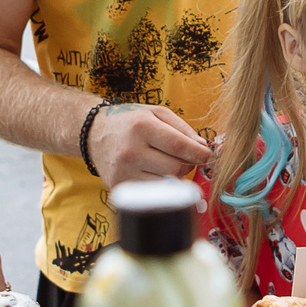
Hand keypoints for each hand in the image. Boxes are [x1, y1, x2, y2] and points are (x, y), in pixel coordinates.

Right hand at [87, 102, 210, 188]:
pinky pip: (152, 192)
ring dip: (174, 176)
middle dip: (186, 164)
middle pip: (175, 168)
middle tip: (182, 157)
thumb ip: (183, 129)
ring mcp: (123, 172)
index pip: (180, 147)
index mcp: (142, 127)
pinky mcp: (119, 187)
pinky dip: (160, 185)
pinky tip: (154, 172)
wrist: (95, 133)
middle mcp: (131, 151)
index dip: (200, 154)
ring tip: (166, 163)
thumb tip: (203, 149)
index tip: (210, 157)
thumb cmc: (131, 122)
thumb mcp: (156, 113)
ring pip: (166, 183)